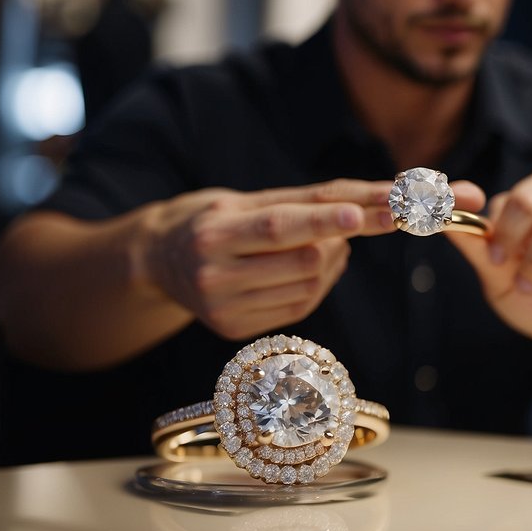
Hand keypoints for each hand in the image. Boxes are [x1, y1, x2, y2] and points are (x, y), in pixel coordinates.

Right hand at [140, 178, 484, 339]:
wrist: (158, 259)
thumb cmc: (215, 218)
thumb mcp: (245, 200)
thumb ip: (306, 201)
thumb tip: (373, 203)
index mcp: (214, 232)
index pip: (278, 227)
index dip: (322, 222)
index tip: (361, 214)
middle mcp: (213, 274)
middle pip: (304, 260)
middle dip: (339, 237)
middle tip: (351, 217)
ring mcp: (222, 308)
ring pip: (309, 286)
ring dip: (333, 260)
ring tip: (321, 242)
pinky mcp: (234, 330)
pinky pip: (299, 307)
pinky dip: (317, 284)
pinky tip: (307, 267)